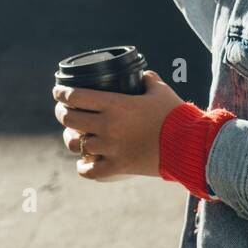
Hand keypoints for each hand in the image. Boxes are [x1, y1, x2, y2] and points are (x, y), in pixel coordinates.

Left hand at [53, 71, 183, 180]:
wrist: (189, 145)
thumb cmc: (175, 115)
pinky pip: (90, 171)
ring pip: (76, 145)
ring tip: (74, 135)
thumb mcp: (160, 90)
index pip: (76, 96)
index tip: (58, 92)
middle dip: (62, 113)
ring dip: (72, 139)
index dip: (61, 93)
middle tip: (64, 110)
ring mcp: (111, 148)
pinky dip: (84, 167)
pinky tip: (84, 163)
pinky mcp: (118, 167)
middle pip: (69, 119)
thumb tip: (143, 75)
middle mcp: (108, 126)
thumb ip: (148, 80)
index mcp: (115, 105)